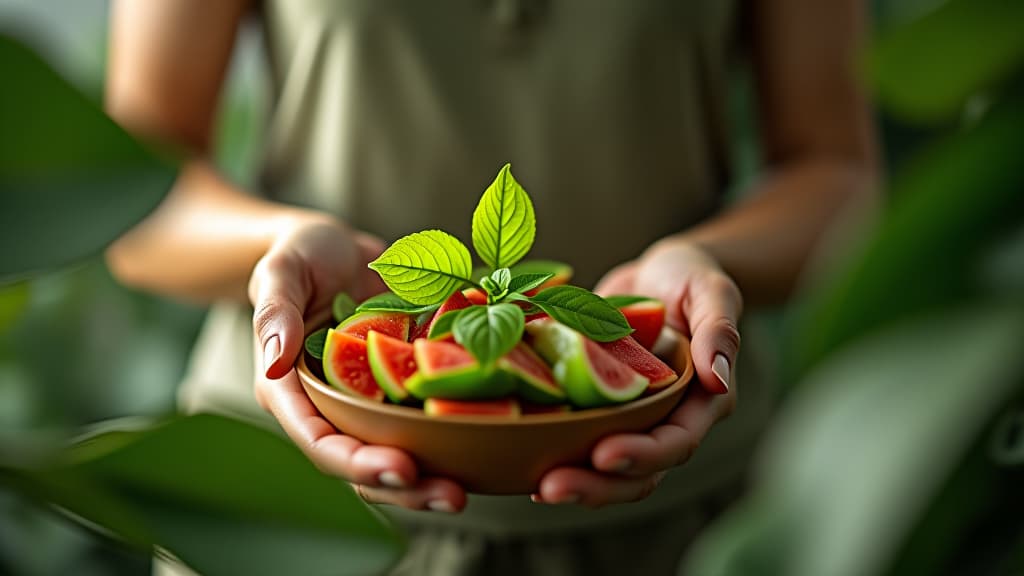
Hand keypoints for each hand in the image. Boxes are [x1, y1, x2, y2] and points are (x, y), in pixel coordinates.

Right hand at [248, 215, 466, 511]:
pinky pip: (430, 417)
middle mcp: (334, 409)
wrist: (340, 248)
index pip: (320, 441)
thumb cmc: (302, 256)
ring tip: (470, 488)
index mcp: (294, 392)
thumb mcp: (282, 270)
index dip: (357, 462)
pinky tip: (495, 437)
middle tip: (452, 495)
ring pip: (401, 453)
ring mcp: (373, 403)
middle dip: (406, 488)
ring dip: (434, 477)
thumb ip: (276, 311)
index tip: (400, 469)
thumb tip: (276, 357)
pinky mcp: (406, 390)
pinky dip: (459, 432)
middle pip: (365, 464)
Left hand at [532, 239, 739, 506]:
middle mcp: (664, 421)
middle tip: (552, 488)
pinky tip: (519, 468)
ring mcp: (629, 421)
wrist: (657, 275)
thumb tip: (719, 379)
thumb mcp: (712, 292)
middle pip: (638, 474)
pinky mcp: (599, 411)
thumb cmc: (691, 279)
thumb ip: (720, 331)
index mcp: (700, 403)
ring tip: (537, 488)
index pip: (676, 442)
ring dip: (575, 483)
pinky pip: (578, 442)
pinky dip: (554, 457)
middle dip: (598, 486)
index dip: (642, 454)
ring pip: (607, 471)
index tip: (605, 455)